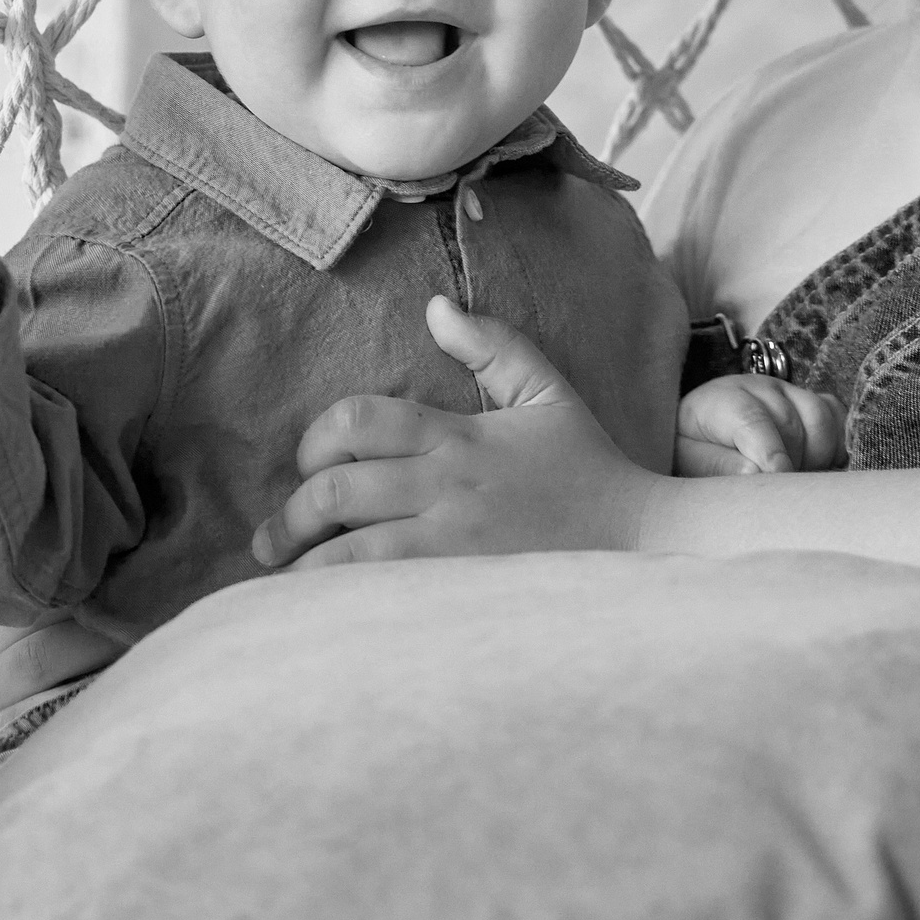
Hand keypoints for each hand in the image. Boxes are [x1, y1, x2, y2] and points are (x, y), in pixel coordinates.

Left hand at [251, 296, 662, 571]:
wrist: (645, 542)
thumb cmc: (590, 469)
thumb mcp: (548, 394)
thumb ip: (494, 345)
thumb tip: (436, 305)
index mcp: (459, 435)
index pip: (360, 419)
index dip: (314, 438)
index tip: (308, 466)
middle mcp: (449, 487)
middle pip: (338, 486)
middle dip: (291, 513)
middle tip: (274, 537)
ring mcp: (454, 546)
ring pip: (349, 551)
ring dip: (302, 564)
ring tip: (280, 578)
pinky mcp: (462, 594)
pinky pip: (383, 598)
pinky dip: (342, 603)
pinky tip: (323, 613)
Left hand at [675, 375, 844, 475]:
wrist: (702, 431)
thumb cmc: (694, 450)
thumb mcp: (689, 460)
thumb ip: (717, 465)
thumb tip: (754, 473)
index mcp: (723, 399)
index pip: (752, 418)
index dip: (770, 451)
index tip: (778, 477)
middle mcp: (761, 389)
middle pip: (791, 422)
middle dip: (792, 461)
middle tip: (782, 491)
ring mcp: (790, 393)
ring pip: (821, 420)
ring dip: (816, 456)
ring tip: (796, 478)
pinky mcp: (812, 402)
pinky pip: (838, 417)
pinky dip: (836, 445)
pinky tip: (820, 466)